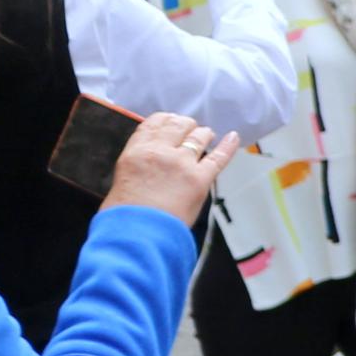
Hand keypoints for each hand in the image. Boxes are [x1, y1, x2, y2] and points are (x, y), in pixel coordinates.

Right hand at [103, 111, 239, 221]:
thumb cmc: (125, 216)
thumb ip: (138, 166)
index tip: (170, 120)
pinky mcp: (200, 179)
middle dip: (186, 125)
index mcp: (135, 152)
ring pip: (199, 137)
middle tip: (190, 128)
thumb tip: (148, 163)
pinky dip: (228, 146)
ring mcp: (182, 164)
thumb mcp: (122, 180)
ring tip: (206, 135)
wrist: (136, 236)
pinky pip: (219, 157)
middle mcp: (160, 152)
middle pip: (178, 125)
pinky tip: (234, 137)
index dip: (164, 120)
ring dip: (203, 134)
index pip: (152, 124)